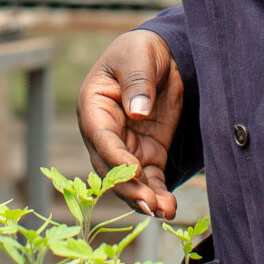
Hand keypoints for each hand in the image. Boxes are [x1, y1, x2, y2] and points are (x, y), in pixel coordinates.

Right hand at [77, 29, 184, 219]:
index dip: (115, 156)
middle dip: (129, 187)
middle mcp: (104, 132)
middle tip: (149, 204)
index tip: (134, 170)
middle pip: (110, 167)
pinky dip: (158, 194)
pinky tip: (170, 208)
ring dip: (144, 198)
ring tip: (164, 211)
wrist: (160, 55)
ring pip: (129, 180)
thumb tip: (137, 112)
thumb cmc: (140, 51)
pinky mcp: (147, 155)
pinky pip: (149, 180)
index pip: (101, 137)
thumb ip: (137, 83)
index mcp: (94, 106)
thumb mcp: (138, 58)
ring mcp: (125, 147)